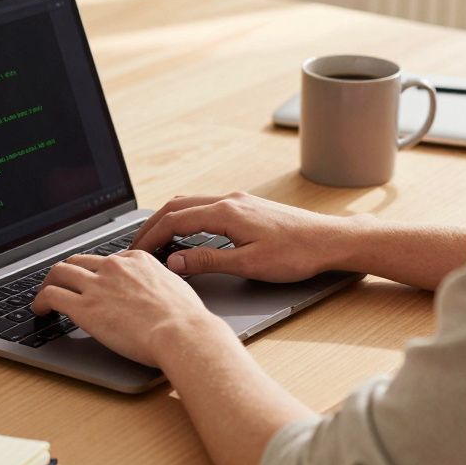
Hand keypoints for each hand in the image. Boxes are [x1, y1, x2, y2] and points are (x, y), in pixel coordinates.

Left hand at [31, 250, 226, 366]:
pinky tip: (39, 310)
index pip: (106, 259)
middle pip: (78, 260)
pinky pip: (51, 295)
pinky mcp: (85, 307)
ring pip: (59, 272)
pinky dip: (40, 301)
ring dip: (48, 283)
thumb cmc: (187, 320)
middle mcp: (114, 266)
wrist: (183, 333)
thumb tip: (157, 293)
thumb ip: (159, 284)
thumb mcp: (176, 287)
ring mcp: (97, 285)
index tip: (92, 283)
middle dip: (67, 272)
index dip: (95, 272)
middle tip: (62, 285)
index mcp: (137, 259)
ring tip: (44, 297)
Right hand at [130, 192, 361, 280]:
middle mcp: (229, 200)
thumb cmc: (296, 254)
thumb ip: (208, 262)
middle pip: (177, 206)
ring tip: (155, 240)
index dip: (150, 237)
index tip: (136, 253)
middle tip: (136, 247)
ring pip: (191, 203)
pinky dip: (187, 217)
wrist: (330, 240)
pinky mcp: (247, 206)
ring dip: (169, 219)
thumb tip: (175, 262)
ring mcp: (238, 200)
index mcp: (226, 212)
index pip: (174, 220)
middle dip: (152, 225)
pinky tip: (187, 233)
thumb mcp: (249, 264)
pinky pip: (206, 206)